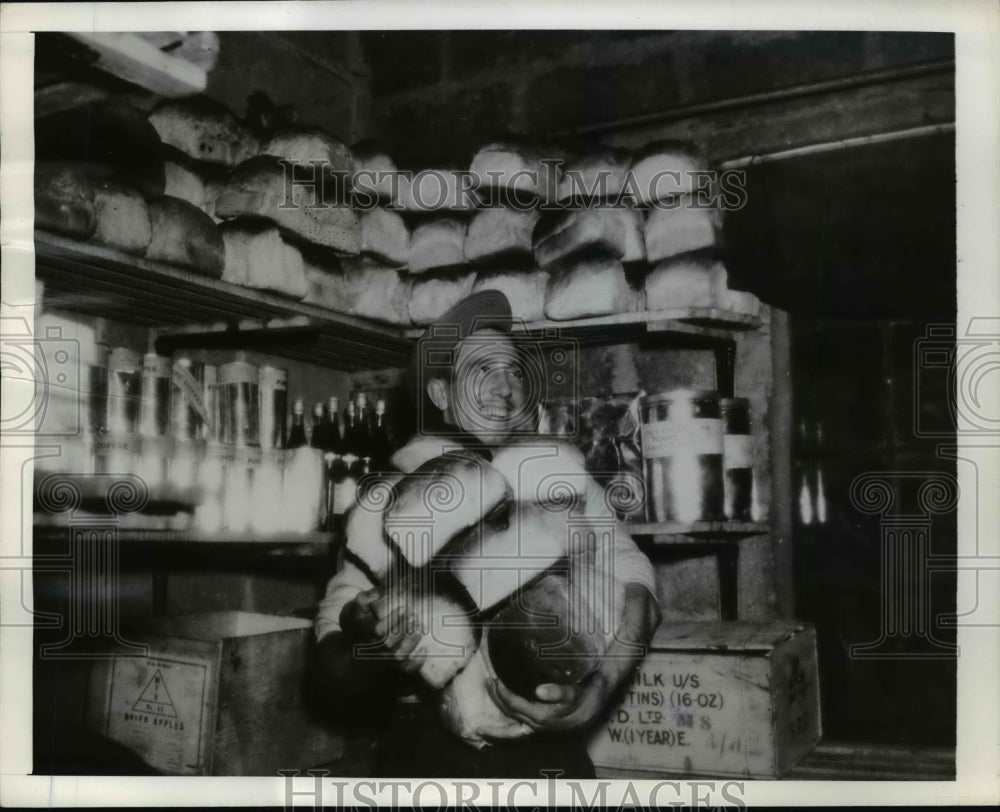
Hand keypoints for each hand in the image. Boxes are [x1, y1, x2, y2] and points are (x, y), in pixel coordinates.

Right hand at [339, 588, 427, 674]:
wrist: (358, 654)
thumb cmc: (363, 626)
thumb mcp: (358, 611)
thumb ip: (364, 599)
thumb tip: (376, 594)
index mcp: (365, 634)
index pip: (378, 630)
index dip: (392, 619)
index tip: (404, 608)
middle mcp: (374, 650)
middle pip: (388, 643)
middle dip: (403, 629)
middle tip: (415, 617)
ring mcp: (384, 661)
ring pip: (397, 657)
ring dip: (411, 642)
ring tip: (420, 628)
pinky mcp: (393, 668)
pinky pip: (405, 670)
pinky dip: (416, 662)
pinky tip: (425, 649)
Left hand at [485, 672, 609, 732]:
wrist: (594, 709)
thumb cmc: (582, 697)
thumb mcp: (572, 692)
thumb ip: (558, 691)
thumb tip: (540, 691)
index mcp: (541, 716)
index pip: (515, 705)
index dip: (503, 693)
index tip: (495, 680)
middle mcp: (537, 725)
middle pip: (510, 714)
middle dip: (497, 700)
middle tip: (489, 683)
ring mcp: (537, 729)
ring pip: (511, 729)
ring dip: (497, 724)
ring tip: (484, 720)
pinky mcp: (539, 728)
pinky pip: (517, 735)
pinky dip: (504, 735)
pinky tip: (495, 732)